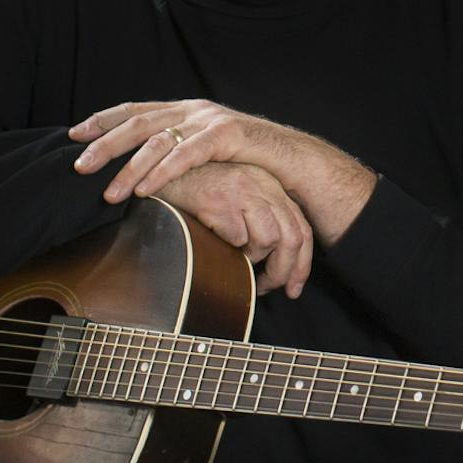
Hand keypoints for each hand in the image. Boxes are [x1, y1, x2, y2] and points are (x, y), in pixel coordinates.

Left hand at [69, 99, 256, 203]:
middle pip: (138, 123)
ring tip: (109, 193)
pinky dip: (161, 173)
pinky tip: (144, 190)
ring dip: (128, 169)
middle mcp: (192, 110)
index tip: (74, 134)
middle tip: (78, 166)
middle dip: (104, 145)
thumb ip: (176, 151)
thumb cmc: (245, 160)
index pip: (135, 110)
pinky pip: (185, 155)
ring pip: (157, 141)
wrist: (289, 158)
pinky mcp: (225, 135)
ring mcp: (208, 120)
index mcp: (183, 109)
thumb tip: (141, 168)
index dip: (103, 120)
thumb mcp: (204, 150)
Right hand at [153, 162, 314, 297]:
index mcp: (271, 185)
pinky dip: (228, 249)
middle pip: (291, 238)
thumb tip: (277, 266)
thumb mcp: (238, 199)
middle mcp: (262, 184)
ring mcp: (242, 190)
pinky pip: (236, 238)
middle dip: (282, 271)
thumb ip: (260, 220)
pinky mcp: (219, 199)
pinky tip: (213, 243)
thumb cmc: (199, 191)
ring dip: (252, 260)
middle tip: (265, 288)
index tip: (293, 289)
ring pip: (268, 240)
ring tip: (234, 261)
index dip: (300, 264)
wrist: (161, 173)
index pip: (301, 228)